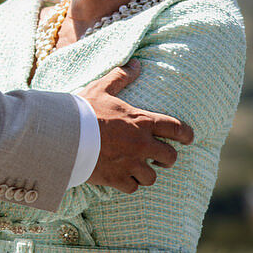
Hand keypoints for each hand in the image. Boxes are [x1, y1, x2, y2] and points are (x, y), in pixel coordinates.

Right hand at [81, 61, 193, 193]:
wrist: (62, 136)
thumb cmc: (82, 110)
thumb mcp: (101, 89)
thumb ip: (121, 77)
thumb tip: (136, 64)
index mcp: (141, 121)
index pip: (177, 128)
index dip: (187, 135)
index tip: (189, 139)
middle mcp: (141, 145)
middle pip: (170, 157)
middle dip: (167, 158)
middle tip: (160, 159)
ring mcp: (130, 164)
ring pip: (152, 177)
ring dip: (146, 174)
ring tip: (138, 171)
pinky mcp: (116, 179)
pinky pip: (132, 188)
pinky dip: (128, 184)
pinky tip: (122, 179)